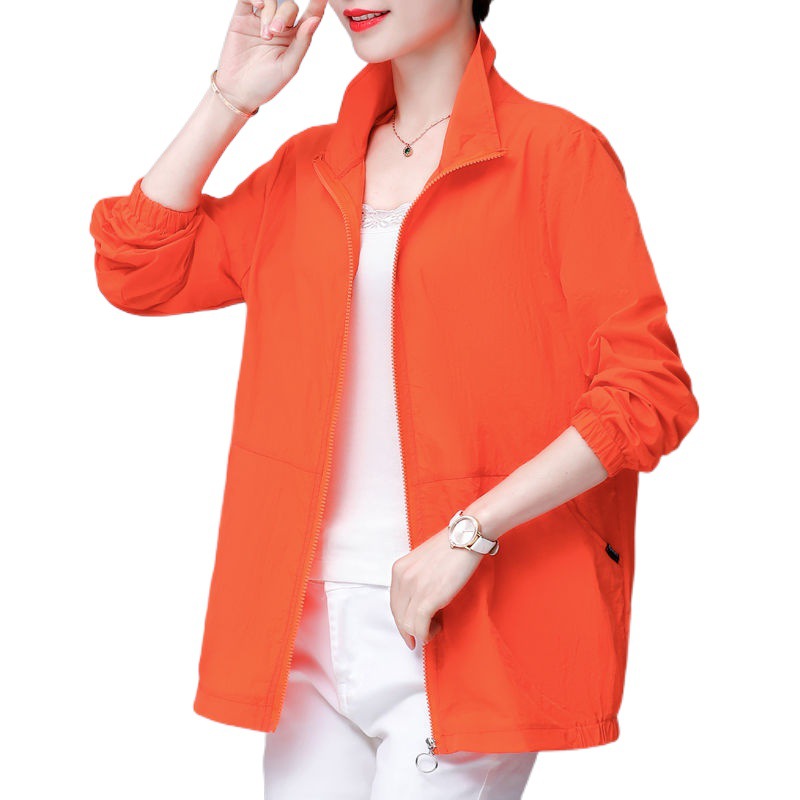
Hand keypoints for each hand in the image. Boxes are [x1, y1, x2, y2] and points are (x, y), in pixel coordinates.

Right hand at [214, 0, 325, 112]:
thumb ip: (302, 42)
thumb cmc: (265, 84)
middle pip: (290, 5)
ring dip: (270, 12)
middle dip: (283, 16)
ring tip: (265, 35)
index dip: (318, 3)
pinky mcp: (243, 16)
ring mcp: (261, 20)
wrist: (237, 91)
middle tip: (274, 33)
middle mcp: (280, 27)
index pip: (311, 15)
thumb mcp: (289, 66)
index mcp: (295, 39)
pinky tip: (258, 5)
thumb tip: (316, 19)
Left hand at [389, 526, 488, 650]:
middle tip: (421, 636)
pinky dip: (426, 634)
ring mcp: (414, 588)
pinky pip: (420, 626)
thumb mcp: (422, 561)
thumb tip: (418, 601)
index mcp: (399, 569)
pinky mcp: (429, 598)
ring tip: (434, 628)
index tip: (409, 630)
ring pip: (407, 624)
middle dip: (408, 631)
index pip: (394, 603)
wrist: (466, 537)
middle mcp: (402, 578)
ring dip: (420, 633)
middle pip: (398, 616)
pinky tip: (435, 630)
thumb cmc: (451, 547)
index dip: (401, 620)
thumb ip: (415, 578)